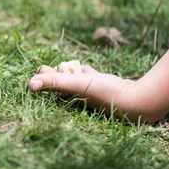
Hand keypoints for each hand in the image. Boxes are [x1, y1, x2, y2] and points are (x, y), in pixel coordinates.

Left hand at [28, 65, 163, 121]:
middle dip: (55, 74)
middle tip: (44, 68)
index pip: (52, 87)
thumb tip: (29, 84)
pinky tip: (85, 68)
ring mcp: (95, 93)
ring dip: (71, 72)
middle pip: (63, 83)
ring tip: (63, 67)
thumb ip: (54, 82)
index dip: (44, 78)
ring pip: (78, 81)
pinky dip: (88, 73)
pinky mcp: (108, 88)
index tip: (39, 69)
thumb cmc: (105, 93)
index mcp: (72, 98)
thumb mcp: (75, 84)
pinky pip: (94, 79)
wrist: (138, 101)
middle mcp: (81, 98)